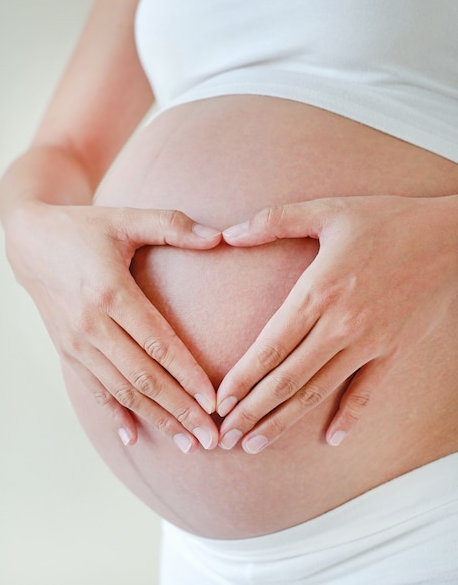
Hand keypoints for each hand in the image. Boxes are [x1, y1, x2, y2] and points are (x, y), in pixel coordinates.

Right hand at [4, 201, 221, 451]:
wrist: (29, 242)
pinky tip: (134, 437)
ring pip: (122, 391)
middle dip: (180, 411)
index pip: (158, 343)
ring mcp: (77, 343)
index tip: (215, 402)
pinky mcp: (68, 351)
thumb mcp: (126, 219)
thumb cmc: (83, 228)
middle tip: (211, 439)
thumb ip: (173, 226)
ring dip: (156, 419)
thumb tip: (220, 235)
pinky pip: (94, 390)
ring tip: (187, 445)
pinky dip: (115, 415)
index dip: (188, 375)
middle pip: (144, 377)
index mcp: (111, 293)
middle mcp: (92, 325)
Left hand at [217, 195, 457, 452]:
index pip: (270, 346)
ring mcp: (369, 342)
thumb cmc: (386, 219)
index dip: (242, 378)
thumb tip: (228, 235)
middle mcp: (340, 325)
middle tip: (226, 437)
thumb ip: (273, 221)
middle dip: (253, 411)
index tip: (220, 403)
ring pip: (318, 392)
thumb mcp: (327, 210)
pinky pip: (368, 392)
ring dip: (284, 421)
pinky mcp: (394, 350)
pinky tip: (331, 440)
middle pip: (288, 379)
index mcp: (318, 291)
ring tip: (256, 444)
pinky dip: (350, 417)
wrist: (451, 236)